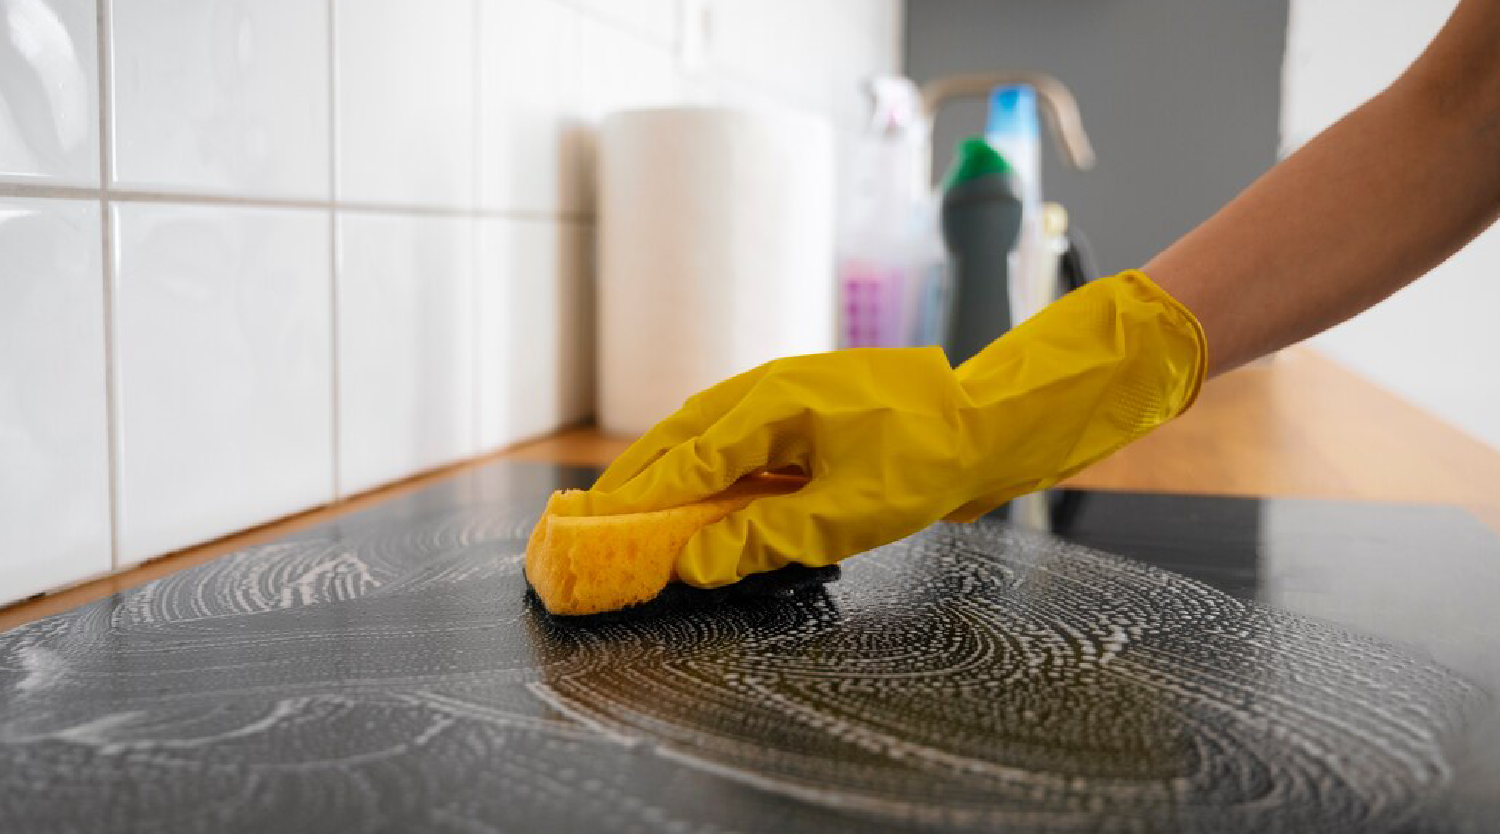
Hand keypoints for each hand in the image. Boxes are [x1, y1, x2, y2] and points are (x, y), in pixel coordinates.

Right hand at [586, 270, 1207, 587]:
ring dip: (670, 466)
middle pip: (684, 432)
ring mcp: (790, 394)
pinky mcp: (808, 410)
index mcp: (773, 401)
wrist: (990, 422)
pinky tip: (703, 488)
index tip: (598, 525)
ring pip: (709, 429)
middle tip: (596, 515)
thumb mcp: (847, 514)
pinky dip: (708, 463)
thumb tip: (695, 562)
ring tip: (634, 502)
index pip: (687, 457)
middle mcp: (771, 388)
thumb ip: (765, 537)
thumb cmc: (928, 460)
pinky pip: (741, 434)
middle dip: (639, 475)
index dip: (639, 496)